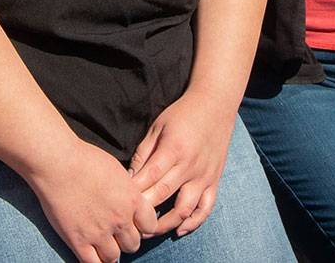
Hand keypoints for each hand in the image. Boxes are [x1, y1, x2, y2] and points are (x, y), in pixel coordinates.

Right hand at [27, 137, 156, 262]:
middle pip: (133, 244)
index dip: (142, 225)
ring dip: (110, 251)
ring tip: (100, 241)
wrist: (57, 163)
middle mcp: (120, 219)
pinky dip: (94, 260)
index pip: (150, 225)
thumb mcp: (116, 170)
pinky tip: (89, 250)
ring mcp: (99, 233)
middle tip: (114, 231)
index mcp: (132, 199)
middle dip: (125, 239)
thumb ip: (126, 191)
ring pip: (114, 257)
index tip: (133, 222)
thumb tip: (129, 202)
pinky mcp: (78, 241)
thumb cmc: (84, 159)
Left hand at [128, 89, 236, 236]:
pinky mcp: (214, 180)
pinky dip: (193, 222)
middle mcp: (190, 165)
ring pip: (185, 208)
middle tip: (128, 222)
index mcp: (173, 149)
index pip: (149, 178)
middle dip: (144, 212)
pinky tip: (179, 229)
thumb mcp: (158, 127)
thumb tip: (128, 178)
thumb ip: (143, 153)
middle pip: (163, 195)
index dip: (134, 193)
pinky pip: (206, 207)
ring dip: (166, 224)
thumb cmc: (182, 114)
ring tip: (149, 230)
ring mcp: (204, 175)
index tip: (120, 203)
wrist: (215, 104)